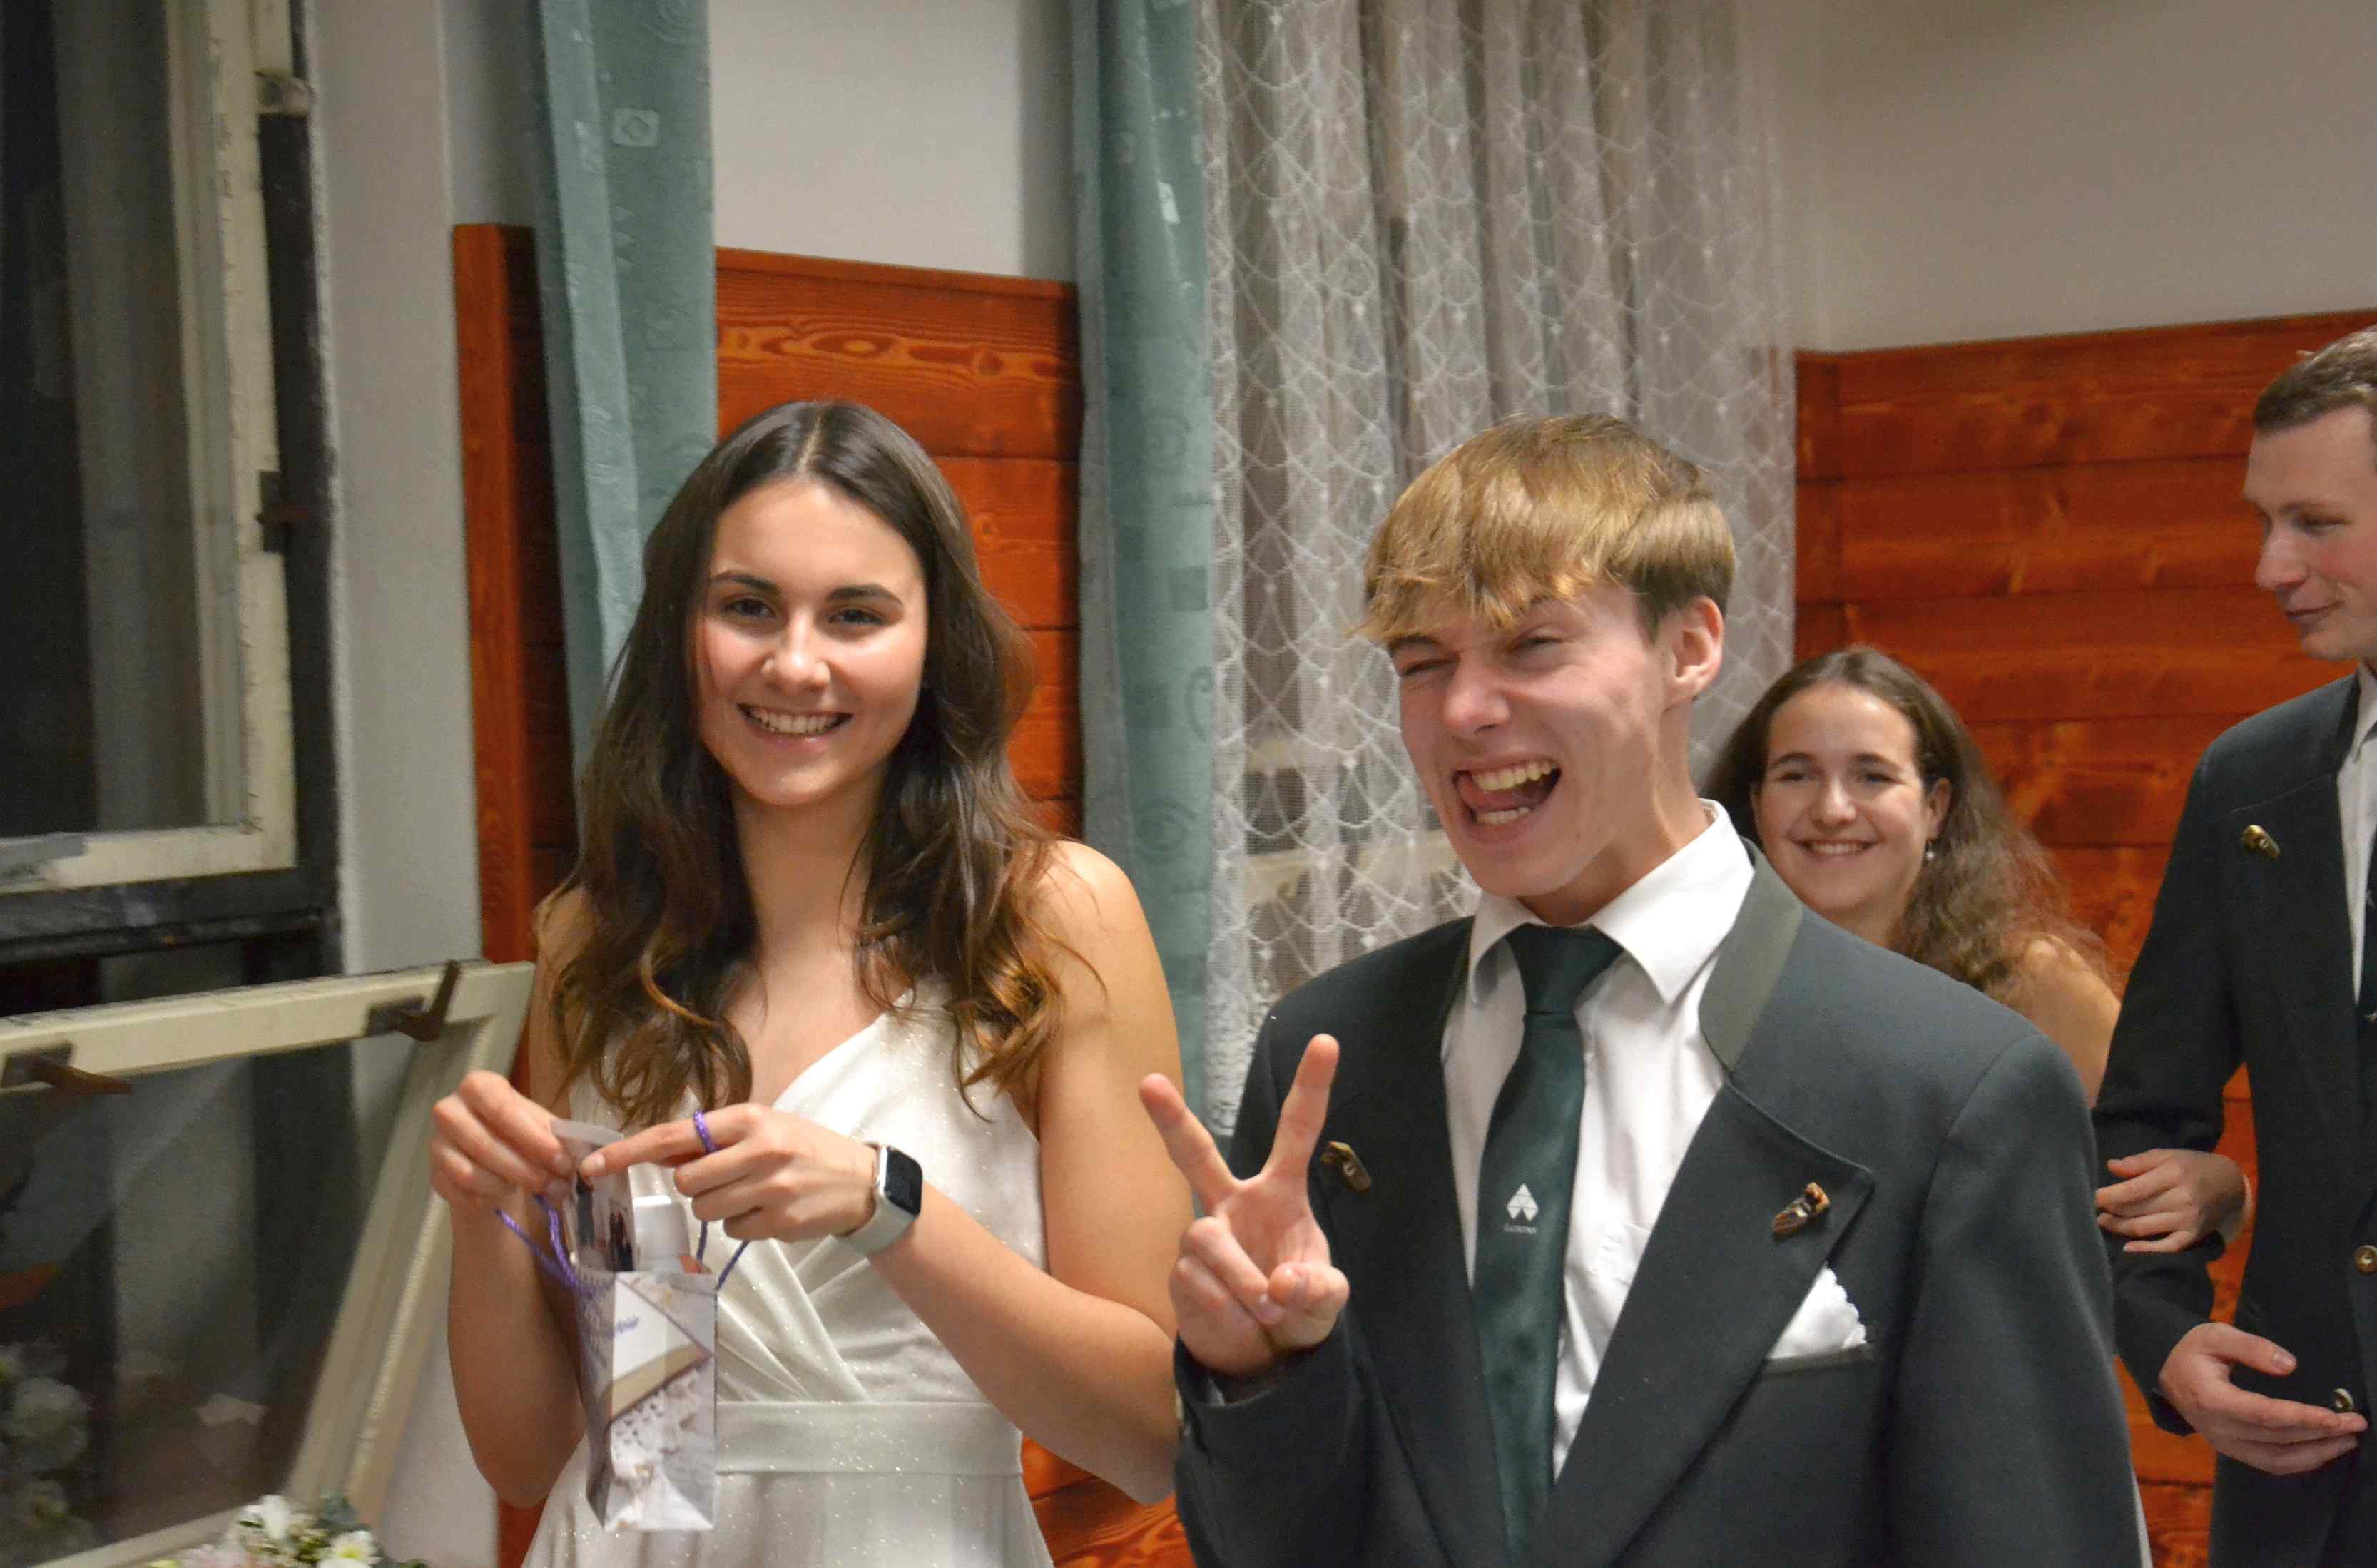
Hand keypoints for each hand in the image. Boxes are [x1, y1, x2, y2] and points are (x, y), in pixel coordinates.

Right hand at [430, 1069, 572, 1211]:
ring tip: (535, 1189)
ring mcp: (437, 1145)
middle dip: (526, 1170)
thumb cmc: (516, 1128)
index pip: (503, 1110)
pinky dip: (489, 1198)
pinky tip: (507, 1194)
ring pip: (470, 1174)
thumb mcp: (536, 1121)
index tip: (562, 1160)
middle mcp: (449, 1110)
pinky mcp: (434, 1176)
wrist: (486, 1150)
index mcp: (477, 1086)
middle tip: (556, 1185)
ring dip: (509, 1186)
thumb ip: (552, 1132)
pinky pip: (463, 1194)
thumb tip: (575, 1152)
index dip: (535, 1138)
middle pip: (485, 1145)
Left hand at [586, 1104, 880, 1243]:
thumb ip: (712, 1139)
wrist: (861, 1181)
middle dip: (696, 1186)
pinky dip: (743, 1225)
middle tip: (727, 1179)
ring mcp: (769, 1187)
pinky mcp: (778, 1221)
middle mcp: (757, 1149)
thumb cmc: (803, 1148)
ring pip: (704, 1210)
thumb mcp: (763, 1127)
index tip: (591, 1166)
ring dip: (718, 1207)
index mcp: (747, 1118)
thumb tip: (657, 1155)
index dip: (628, 1152)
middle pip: (685, 1181)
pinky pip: (732, 1231)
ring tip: (751, 1194)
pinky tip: (769, 1210)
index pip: (672, 1136)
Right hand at [1138, 1034, 1348, 1379]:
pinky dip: (1230, 1312)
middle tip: (1147, 1083)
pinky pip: (1198, 1285)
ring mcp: (1203, 1237)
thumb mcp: (1326, 1300)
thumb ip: (1318, 1290)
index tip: (1328, 1040)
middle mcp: (1234, 1204)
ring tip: (1268, 1309)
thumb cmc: (1298, 1306)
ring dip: (1242, 1280)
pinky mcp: (1180, 1274)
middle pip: (1197, 1154)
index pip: (1297, 1131)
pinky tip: (1241, 1323)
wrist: (1262, 1355)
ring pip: (1207, 1240)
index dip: (1311, 1086)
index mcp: (1280, 1193)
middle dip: (1172, 1119)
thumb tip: (1282, 1286)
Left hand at [2097, 1148, 2248, 1251]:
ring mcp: (2187, 1220)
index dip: (2109, 1196)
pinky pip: (2167, 1247)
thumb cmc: (2193, 1166)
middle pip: (2136, 1210)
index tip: (2092, 1197)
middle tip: (2094, 1209)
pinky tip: (2127, 1248)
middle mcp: (2181, 1199)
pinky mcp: (2193, 1236)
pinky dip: (2146, 1249)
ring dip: (2120, 1227)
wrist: (2230, 1185)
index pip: (2134, 1189)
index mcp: (2173, 1175)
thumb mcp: (2167, 1155)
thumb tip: (2111, 1167)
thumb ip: (2138, 1162)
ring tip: (2104, 1221)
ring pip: (2144, 1228)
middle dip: (2111, 1211)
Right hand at [2159, 1321, 2365, 1473]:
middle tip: (2356, 1424)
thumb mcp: (2215, 1335)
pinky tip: (2321, 1450)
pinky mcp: (2232, 1450)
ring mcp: (2224, 1444)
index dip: (2301, 1418)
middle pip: (2277, 1439)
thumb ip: (2251, 1347)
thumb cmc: (2191, 1349)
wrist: (2164, 1369)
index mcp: (2211, 1400)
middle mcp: (2218, 1430)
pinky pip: (2270, 1463)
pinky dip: (2300, 1461)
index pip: (2263, 1415)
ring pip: (2277, 1460)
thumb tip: (2289, 1365)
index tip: (2335, 1416)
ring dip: (2316, 1453)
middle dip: (2321, 1434)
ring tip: (2347, 1441)